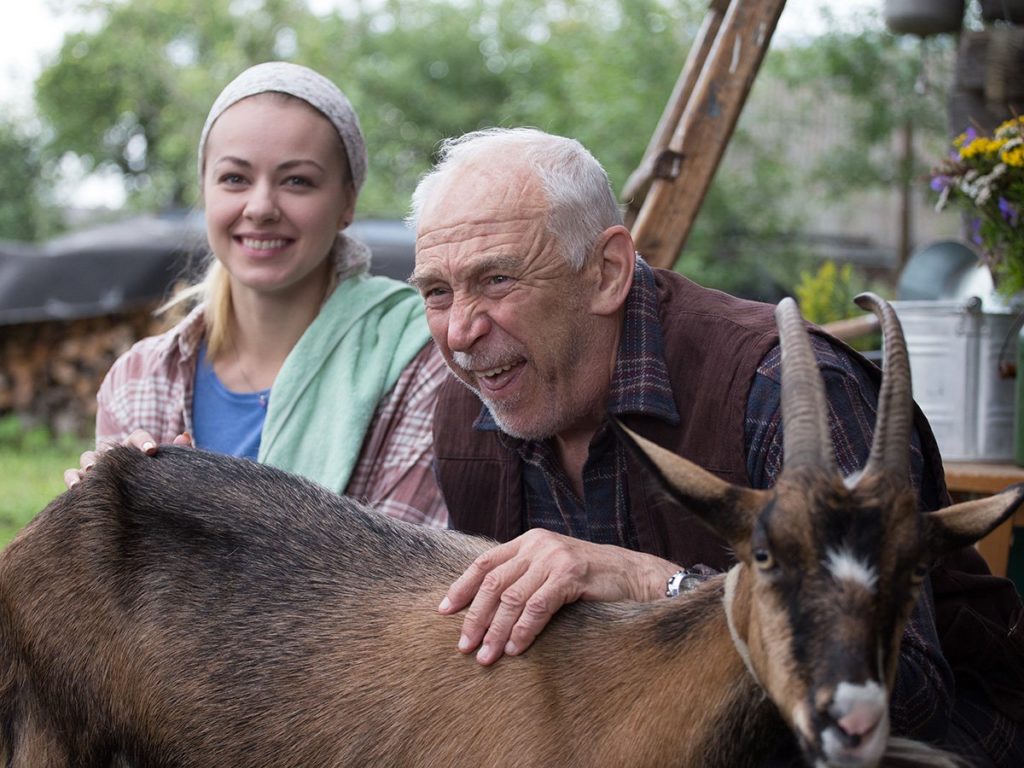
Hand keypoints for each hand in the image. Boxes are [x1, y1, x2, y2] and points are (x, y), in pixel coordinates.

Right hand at [64, 430, 192, 488]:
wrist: (133, 503)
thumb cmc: (152, 481)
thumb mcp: (166, 469)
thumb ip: (177, 453)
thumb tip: (185, 436)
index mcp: (134, 448)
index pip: (137, 437)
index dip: (144, 441)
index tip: (152, 450)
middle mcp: (113, 455)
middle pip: (109, 447)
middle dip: (112, 453)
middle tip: (115, 458)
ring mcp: (95, 467)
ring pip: (87, 458)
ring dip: (89, 464)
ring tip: (93, 471)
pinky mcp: (81, 481)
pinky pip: (71, 475)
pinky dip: (72, 478)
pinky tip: (76, 487)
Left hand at [438, 528, 676, 664]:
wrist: (635, 576)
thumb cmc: (591, 580)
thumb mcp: (551, 570)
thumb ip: (524, 578)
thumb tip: (485, 609)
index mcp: (528, 541)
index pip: (484, 563)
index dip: (461, 588)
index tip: (443, 612)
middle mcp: (537, 545)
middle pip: (493, 582)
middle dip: (475, 617)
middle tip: (464, 646)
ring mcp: (554, 558)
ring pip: (512, 598)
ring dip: (496, 631)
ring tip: (486, 657)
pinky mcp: (571, 574)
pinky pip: (538, 606)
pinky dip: (523, 630)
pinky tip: (515, 649)